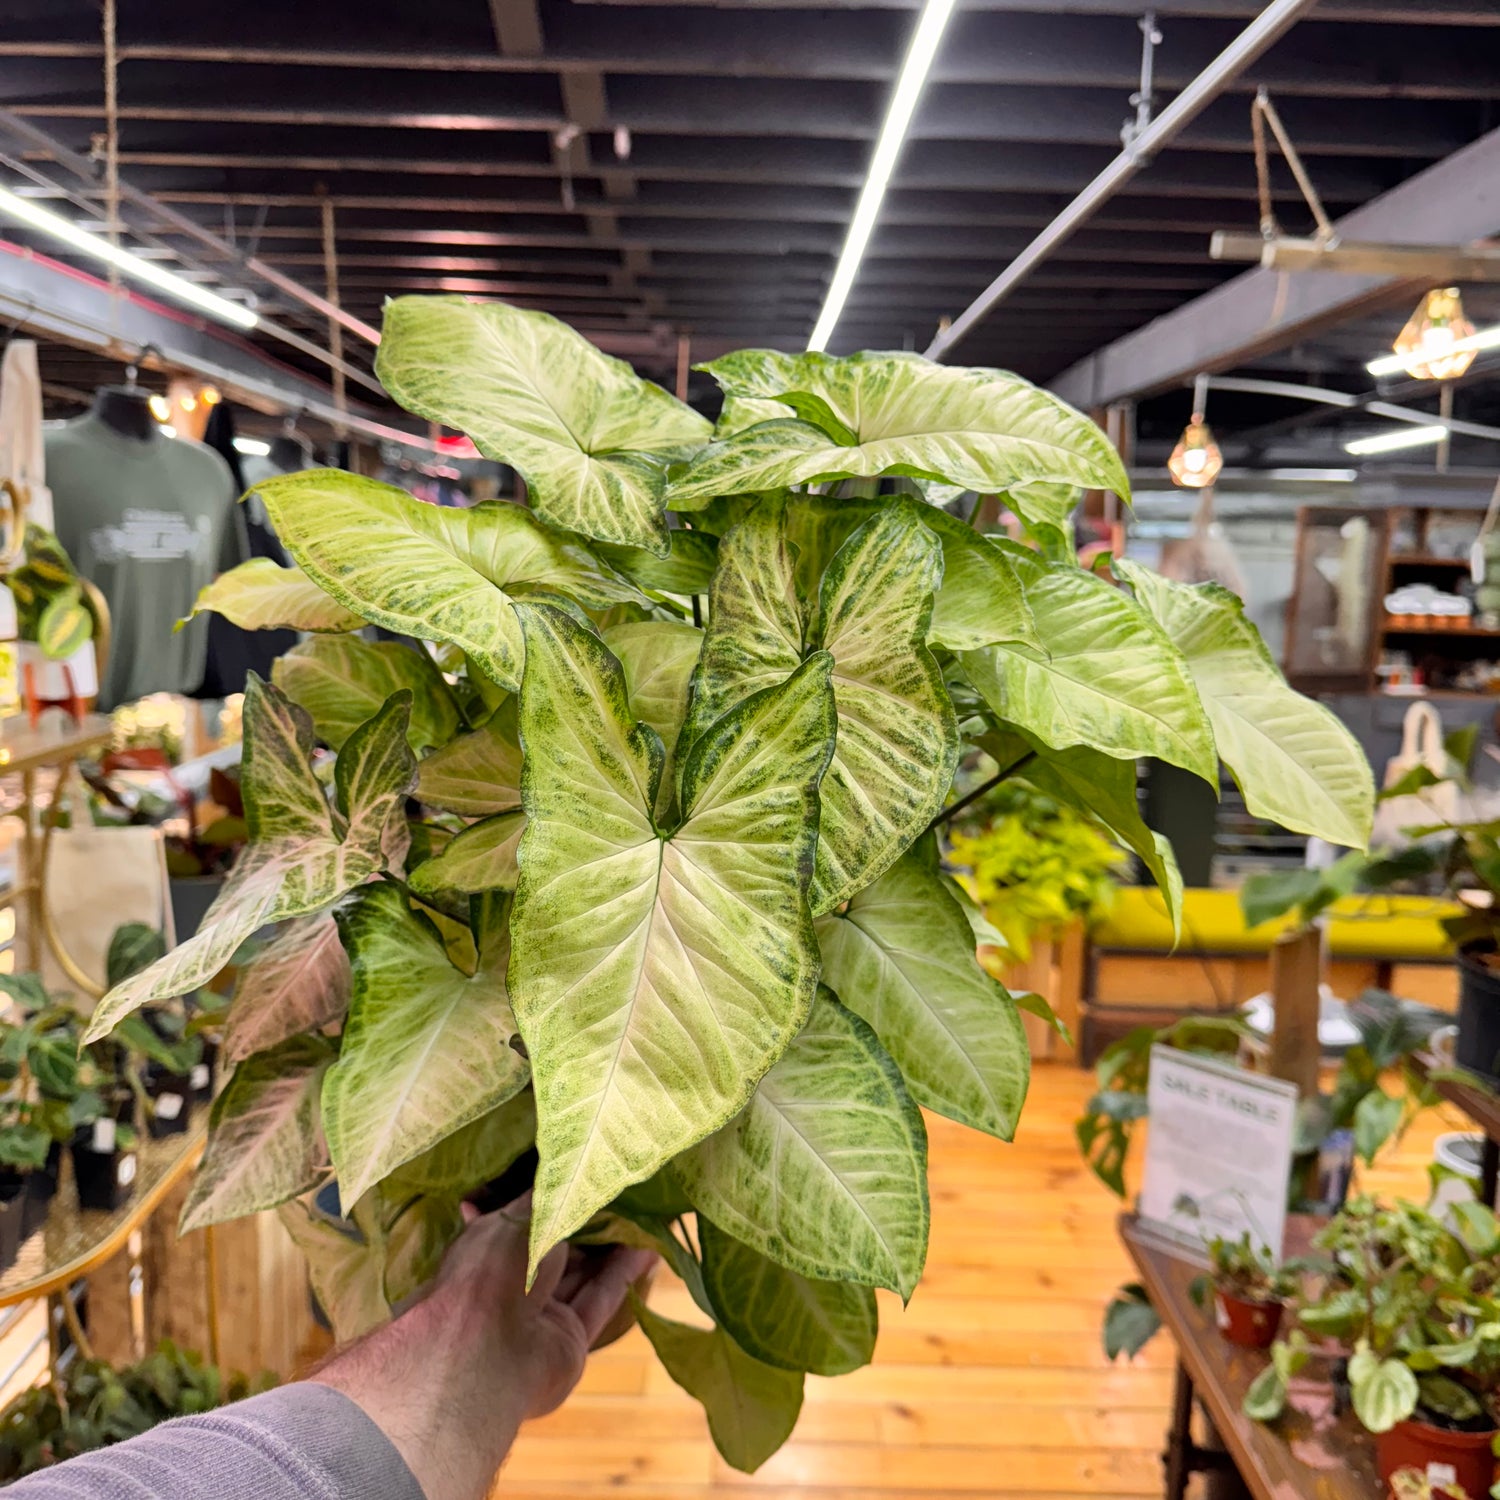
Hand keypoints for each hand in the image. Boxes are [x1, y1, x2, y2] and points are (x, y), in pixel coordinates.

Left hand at [312, 1194, 655, 1499]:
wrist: (487, 1351)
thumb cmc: (492, 1268)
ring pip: (584, 1275)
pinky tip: (649, 1249)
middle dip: (592, 1224)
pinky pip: (600, 1300)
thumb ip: (544, 1198)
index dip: (558, 1202)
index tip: (589, 1180)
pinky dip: (624, 1274)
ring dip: (614, 1247)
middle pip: (560, 1250)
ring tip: (648, 1215)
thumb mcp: (517, 1217)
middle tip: (628, 1194)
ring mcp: (542, 1314)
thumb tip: (558, 1174)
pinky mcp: (570, 1339)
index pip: (528, 1222)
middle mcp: (514, 1282)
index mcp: (490, 1249)